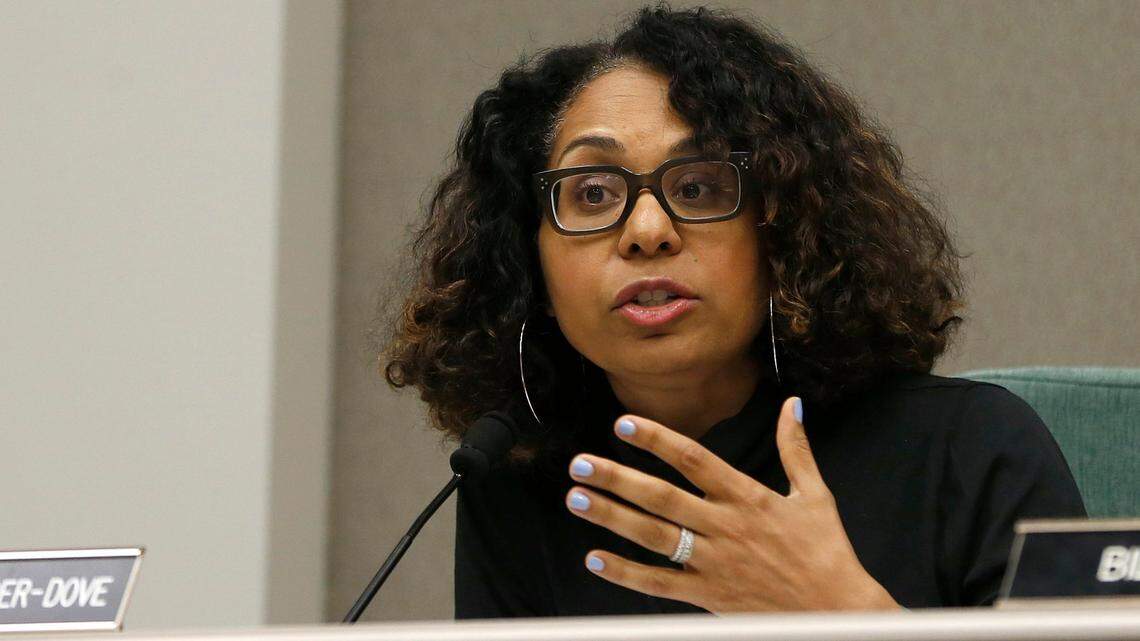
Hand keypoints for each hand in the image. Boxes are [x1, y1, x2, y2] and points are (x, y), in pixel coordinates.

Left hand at [564, 396, 899, 612]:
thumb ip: (795, 450)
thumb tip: (792, 405)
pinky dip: (626, 573)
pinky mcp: (709, 595)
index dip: (657, 440)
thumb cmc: (826, 552)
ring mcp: (714, 563)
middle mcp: (726, 527)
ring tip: (576, 499)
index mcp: (748, 497)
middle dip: (617, 478)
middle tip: (579, 464)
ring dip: (611, 517)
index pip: (694, 460)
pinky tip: (595, 558)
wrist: (837, 612)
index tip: (622, 425)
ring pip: (653, 536)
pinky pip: (660, 583)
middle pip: (662, 498)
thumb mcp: (816, 495)